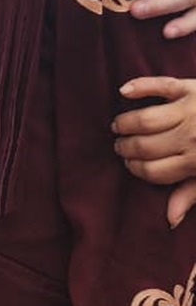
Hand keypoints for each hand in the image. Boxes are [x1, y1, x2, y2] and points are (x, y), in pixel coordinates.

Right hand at [114, 75, 195, 226]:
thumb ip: (191, 194)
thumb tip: (170, 220)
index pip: (154, 171)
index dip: (137, 169)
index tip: (130, 165)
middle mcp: (190, 137)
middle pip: (145, 146)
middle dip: (127, 148)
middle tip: (119, 147)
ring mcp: (190, 110)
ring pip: (146, 119)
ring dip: (126, 123)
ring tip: (118, 127)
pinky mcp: (192, 88)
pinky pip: (160, 85)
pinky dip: (140, 86)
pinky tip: (123, 92)